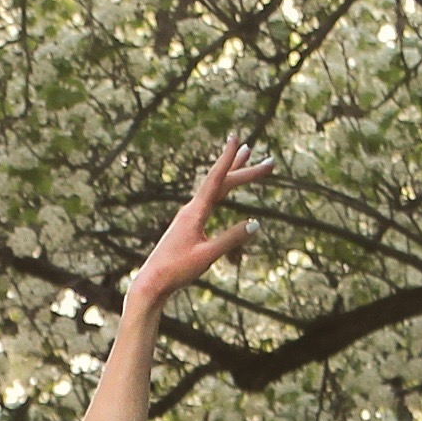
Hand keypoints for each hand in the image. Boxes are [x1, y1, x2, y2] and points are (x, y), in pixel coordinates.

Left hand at [122, 133, 271, 311]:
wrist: (152, 282)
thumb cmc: (177, 270)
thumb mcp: (207, 256)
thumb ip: (231, 239)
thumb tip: (256, 223)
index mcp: (194, 212)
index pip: (215, 179)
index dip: (227, 159)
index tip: (235, 138)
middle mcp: (191, 209)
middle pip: (222, 183)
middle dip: (244, 170)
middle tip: (269, 163)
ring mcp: (189, 216)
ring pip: (215, 190)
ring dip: (232, 174)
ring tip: (246, 156)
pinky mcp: (188, 225)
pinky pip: (210, 202)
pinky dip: (222, 191)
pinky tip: (225, 191)